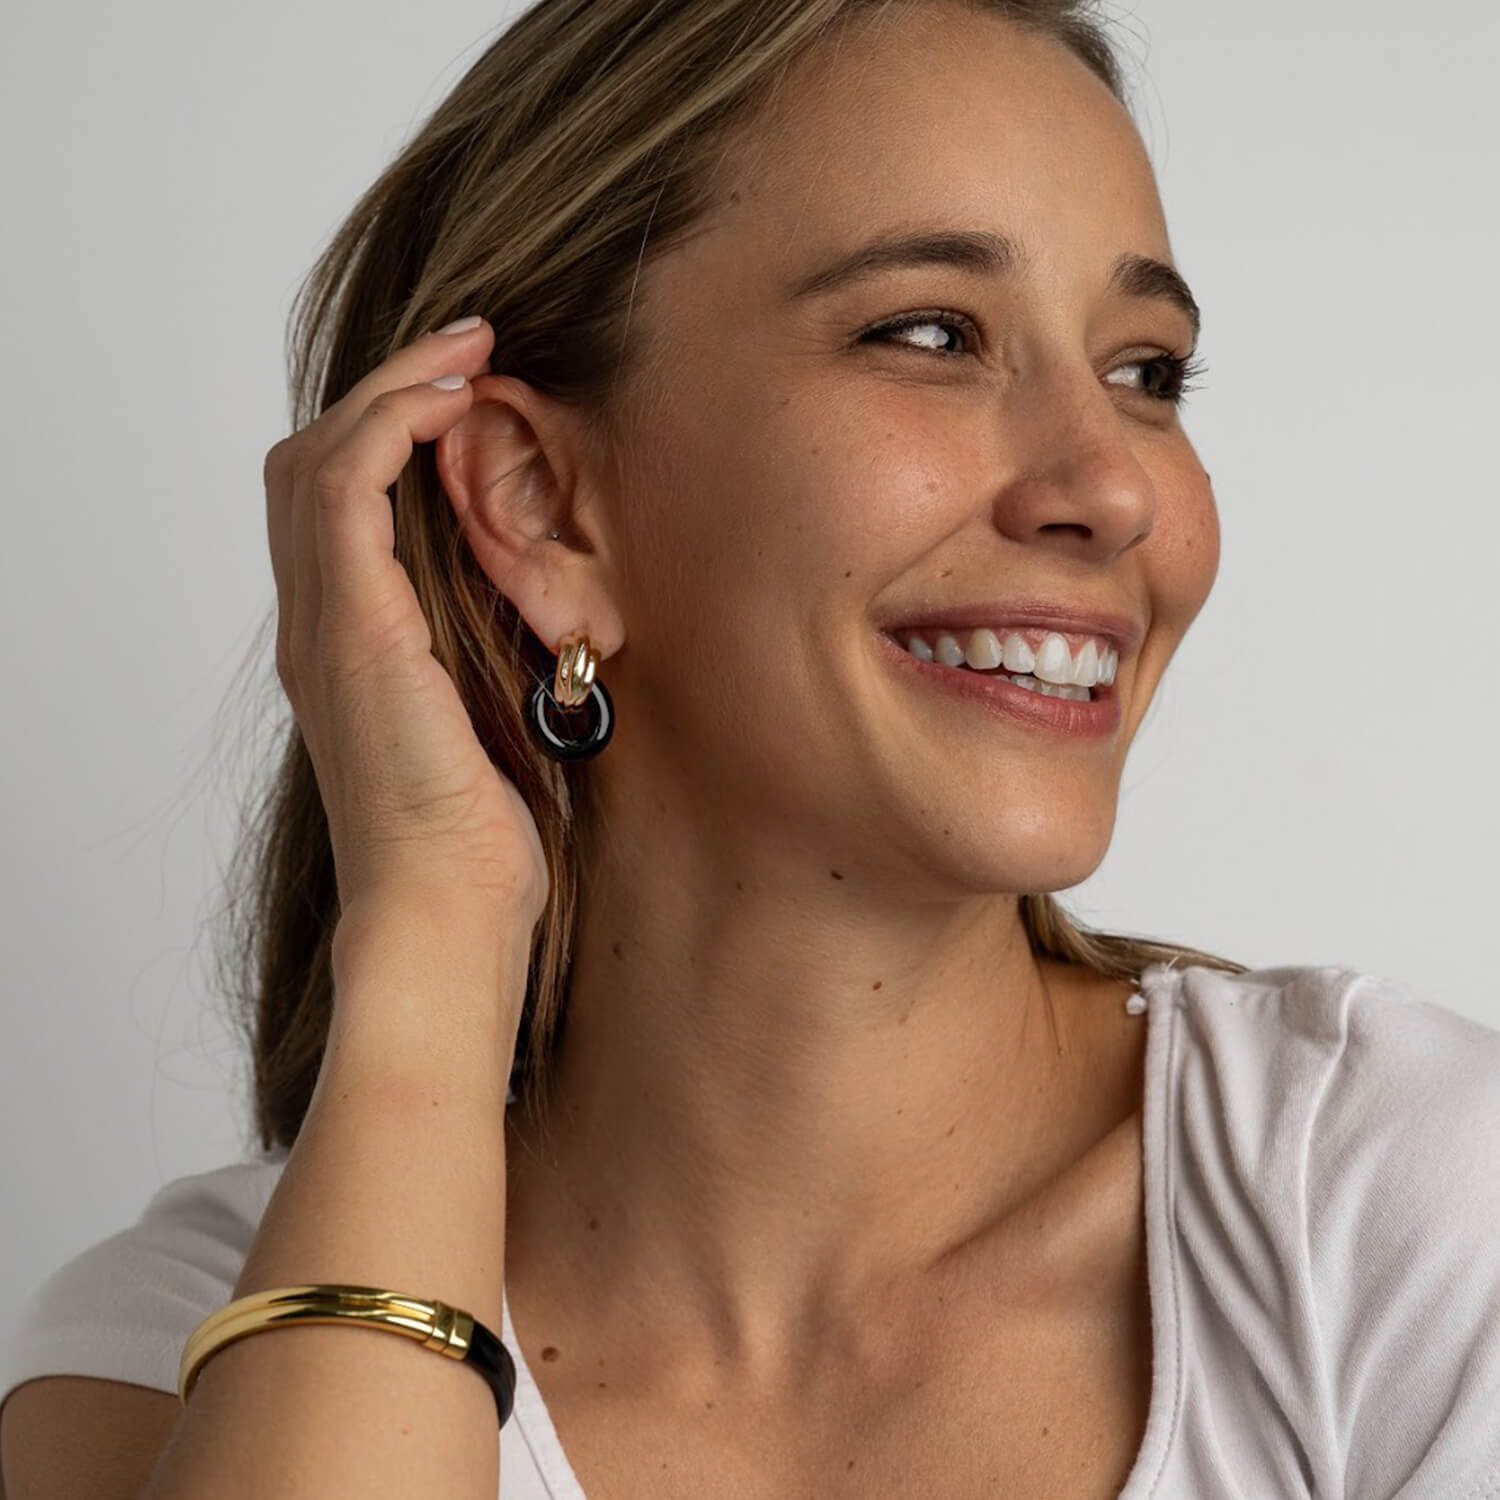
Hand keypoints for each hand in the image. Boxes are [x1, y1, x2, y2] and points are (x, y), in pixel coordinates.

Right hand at [264, 316, 550, 938]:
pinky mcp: (351, 629)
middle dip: (387, 390)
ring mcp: (326, 626)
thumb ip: (492, 647)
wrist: (448, 908)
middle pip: (310, 464)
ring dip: (392, 389)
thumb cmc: (480, 835)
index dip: (391, 432)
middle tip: (468, 345)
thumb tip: (550, 593)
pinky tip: (452, 402)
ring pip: (317, 458)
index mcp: (351, 645)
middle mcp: (321, 626)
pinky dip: (390, 426)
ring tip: (466, 349)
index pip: (336, 505)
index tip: (472, 389)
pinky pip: (346, 487)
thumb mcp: (495, 717)